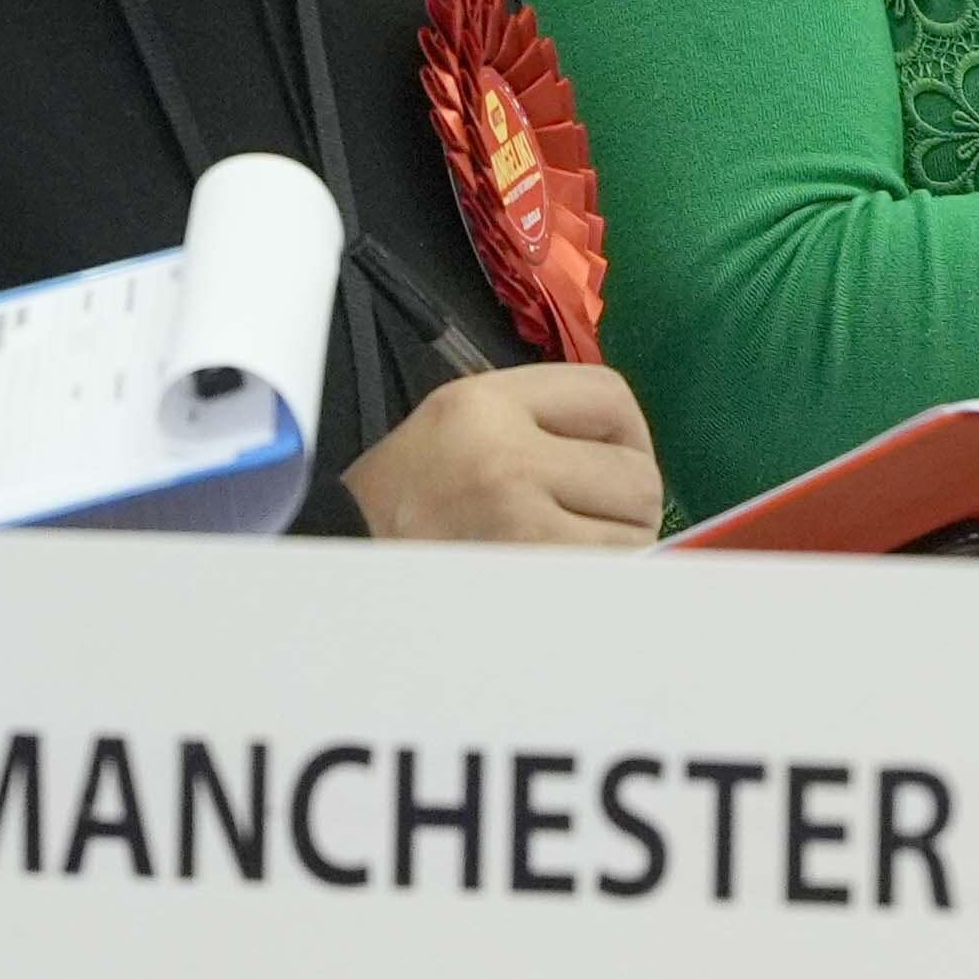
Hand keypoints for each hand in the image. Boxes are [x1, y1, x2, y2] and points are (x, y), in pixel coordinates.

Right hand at [343, 362, 663, 545]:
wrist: (341, 565)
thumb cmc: (403, 501)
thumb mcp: (457, 424)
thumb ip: (539, 422)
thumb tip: (630, 454)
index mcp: (485, 403)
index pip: (609, 396)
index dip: (629, 432)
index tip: (612, 461)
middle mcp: (506, 455)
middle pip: (637, 474)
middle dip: (627, 503)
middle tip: (590, 521)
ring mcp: (518, 522)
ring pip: (632, 534)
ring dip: (615, 549)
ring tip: (566, 551)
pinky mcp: (525, 577)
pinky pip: (606, 577)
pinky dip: (599, 582)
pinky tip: (560, 577)